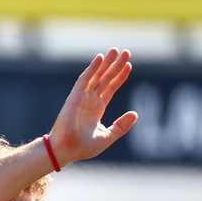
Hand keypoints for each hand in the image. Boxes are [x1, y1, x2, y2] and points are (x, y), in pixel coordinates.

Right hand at [47, 48, 138, 165]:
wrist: (66, 150)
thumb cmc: (83, 147)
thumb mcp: (107, 137)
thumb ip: (121, 126)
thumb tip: (135, 114)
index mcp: (96, 108)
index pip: (110, 88)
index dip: (119, 77)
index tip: (128, 66)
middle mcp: (89, 100)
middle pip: (105, 78)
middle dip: (115, 65)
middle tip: (126, 52)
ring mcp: (82, 97)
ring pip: (96, 75)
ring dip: (105, 63)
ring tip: (115, 50)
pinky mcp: (74, 96)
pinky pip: (84, 79)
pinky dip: (92, 68)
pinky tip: (100, 58)